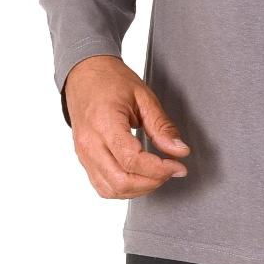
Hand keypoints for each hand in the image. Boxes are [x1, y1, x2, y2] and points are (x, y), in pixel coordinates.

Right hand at [63, 55, 189, 198]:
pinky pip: (103, 186)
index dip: (159, 169)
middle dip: (152, 182)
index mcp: (104, 123)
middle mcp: (90, 143)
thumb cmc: (111, 81)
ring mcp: (84, 154)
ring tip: (156, 174)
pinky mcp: (84, 160)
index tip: (177, 166)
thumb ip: (162, 127)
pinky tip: (139, 177)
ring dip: (139, 189)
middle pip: (121, 181)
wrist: (84, 74)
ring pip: (111, 190)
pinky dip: (124, 188)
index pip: (132, 160)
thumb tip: (180, 151)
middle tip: (169, 170)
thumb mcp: (144, 97)